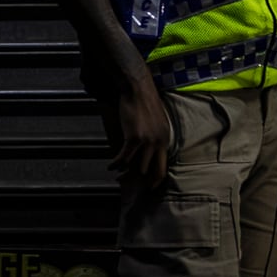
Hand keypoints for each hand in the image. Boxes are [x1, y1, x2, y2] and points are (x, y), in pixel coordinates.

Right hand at [102, 74, 174, 189]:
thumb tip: (147, 153)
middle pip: (151, 171)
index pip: (163, 168)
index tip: (149, 188)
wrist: (138, 88)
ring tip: (118, 174)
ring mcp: (147, 141)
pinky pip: (124, 157)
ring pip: (136, 167)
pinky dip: (116, 164)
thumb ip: (155, 138)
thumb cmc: (145, 102)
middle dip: (139, 181)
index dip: (155, 180)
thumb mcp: (157, 122)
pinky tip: (110, 166)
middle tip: (127, 183)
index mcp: (165, 140)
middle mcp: (159, 143)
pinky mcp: (134, 137)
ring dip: (125, 172)